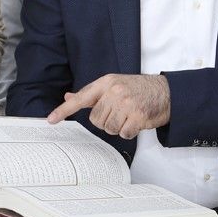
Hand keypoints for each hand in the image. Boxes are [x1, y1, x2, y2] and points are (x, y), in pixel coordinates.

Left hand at [47, 74, 170, 138]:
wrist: (166, 91)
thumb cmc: (138, 89)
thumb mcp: (113, 84)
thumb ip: (91, 93)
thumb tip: (69, 97)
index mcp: (106, 83)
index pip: (81, 98)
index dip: (64, 110)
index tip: (51, 119)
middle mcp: (115, 92)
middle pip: (96, 119)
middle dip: (106, 121)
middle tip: (119, 113)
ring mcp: (127, 104)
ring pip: (109, 128)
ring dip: (118, 127)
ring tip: (128, 116)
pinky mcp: (138, 116)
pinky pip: (124, 133)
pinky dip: (129, 132)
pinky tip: (136, 122)